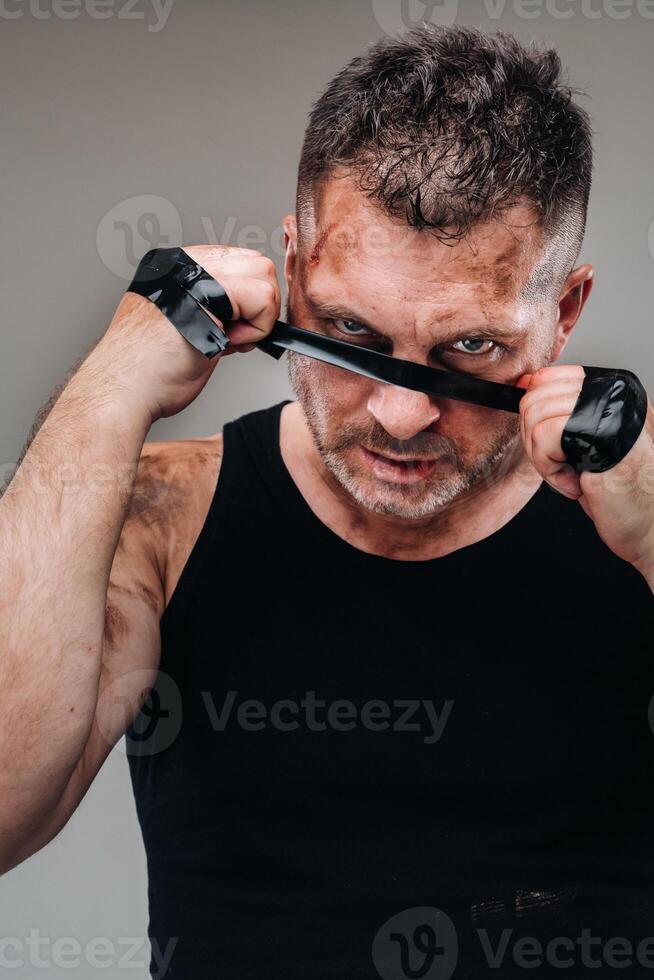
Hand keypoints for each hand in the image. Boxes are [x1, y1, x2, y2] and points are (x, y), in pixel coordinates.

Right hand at [96, 245, 280, 420]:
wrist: (123, 388)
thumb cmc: (148, 373)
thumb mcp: (183, 329)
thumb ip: (212, 312)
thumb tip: (245, 315)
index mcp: (176, 268)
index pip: (239, 263)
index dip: (248, 300)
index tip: (230, 331)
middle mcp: (185, 262)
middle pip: (255, 263)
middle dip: (259, 305)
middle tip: (233, 337)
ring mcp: (195, 271)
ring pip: (264, 274)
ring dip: (259, 317)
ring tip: (226, 341)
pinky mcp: (210, 288)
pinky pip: (264, 297)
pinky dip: (258, 328)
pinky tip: (228, 345)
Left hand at [517, 365, 653, 580]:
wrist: (649, 523)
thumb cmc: (618, 489)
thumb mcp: (583, 442)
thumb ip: (558, 412)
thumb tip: (525, 384)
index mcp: (612, 388)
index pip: (547, 378)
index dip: (533, 414)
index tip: (546, 443)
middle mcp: (613, 391)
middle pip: (534, 398)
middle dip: (535, 442)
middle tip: (563, 466)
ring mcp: (609, 408)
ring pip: (535, 418)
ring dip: (544, 460)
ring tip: (574, 476)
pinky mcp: (601, 431)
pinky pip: (544, 438)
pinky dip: (550, 470)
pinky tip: (577, 483)